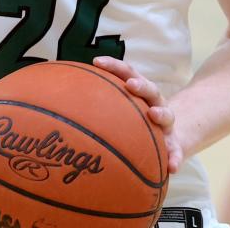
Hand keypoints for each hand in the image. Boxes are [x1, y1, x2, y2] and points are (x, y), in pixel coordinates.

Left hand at [92, 56, 182, 172]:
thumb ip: (95, 107)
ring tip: (154, 115)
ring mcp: (165, 124)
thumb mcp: (119, 112)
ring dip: (161, 113)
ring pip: (166, 114)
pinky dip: (175, 158)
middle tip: (130, 84)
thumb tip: (53, 104)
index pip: (126, 72)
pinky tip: (172, 168)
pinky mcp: (175, 144)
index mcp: (138, 93)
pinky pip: (176, 151)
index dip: (113, 66)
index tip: (97, 62)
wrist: (167, 137)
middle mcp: (154, 103)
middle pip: (149, 88)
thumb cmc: (133, 122)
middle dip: (140, 84)